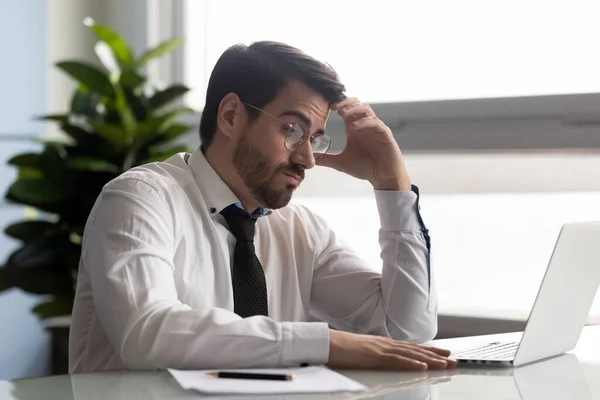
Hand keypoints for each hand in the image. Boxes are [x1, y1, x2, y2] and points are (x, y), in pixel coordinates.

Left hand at [317, 97, 410, 190]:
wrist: (383, 178)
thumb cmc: (365, 167)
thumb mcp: (340, 162)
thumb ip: (325, 159)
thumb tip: (309, 159)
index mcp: (354, 127)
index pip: (345, 109)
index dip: (336, 104)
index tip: (323, 106)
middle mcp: (364, 124)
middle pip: (356, 104)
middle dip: (344, 102)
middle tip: (332, 105)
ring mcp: (375, 127)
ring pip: (366, 109)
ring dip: (353, 109)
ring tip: (342, 113)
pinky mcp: (385, 134)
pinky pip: (375, 123)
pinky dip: (364, 122)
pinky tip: (354, 126)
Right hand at [327, 330, 455, 370]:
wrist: (328, 343)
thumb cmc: (342, 349)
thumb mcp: (364, 353)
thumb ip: (376, 356)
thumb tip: (384, 361)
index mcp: (384, 344)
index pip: (411, 347)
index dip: (428, 350)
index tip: (443, 354)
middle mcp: (386, 344)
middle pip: (416, 349)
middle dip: (436, 355)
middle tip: (453, 359)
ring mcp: (381, 349)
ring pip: (411, 354)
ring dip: (430, 359)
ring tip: (445, 363)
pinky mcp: (375, 356)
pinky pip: (397, 360)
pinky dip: (411, 363)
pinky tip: (422, 366)